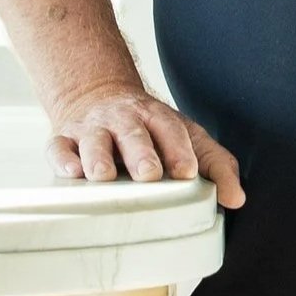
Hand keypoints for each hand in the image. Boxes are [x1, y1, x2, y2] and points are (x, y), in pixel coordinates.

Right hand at [50, 84, 244, 209]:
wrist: (98, 95)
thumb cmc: (149, 130)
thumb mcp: (187, 138)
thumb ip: (216, 166)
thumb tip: (236, 199)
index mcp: (157, 118)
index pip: (171, 130)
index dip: (179, 149)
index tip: (187, 171)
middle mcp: (124, 120)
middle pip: (132, 133)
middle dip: (141, 152)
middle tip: (149, 174)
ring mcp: (92, 129)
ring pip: (94, 141)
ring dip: (99, 157)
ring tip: (103, 176)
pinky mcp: (63, 139)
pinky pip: (59, 148)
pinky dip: (63, 159)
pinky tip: (70, 172)